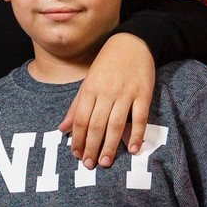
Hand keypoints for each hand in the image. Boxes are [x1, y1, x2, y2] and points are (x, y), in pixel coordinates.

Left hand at [61, 31, 155, 168]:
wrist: (132, 43)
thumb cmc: (106, 64)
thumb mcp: (87, 82)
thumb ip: (76, 107)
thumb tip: (62, 129)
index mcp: (90, 89)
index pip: (81, 119)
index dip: (78, 139)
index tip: (76, 154)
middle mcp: (106, 92)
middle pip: (97, 124)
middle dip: (92, 147)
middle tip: (89, 164)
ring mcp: (126, 93)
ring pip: (116, 124)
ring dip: (110, 145)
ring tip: (105, 162)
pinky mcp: (144, 93)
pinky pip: (140, 118)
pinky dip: (136, 134)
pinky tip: (132, 149)